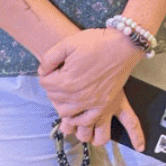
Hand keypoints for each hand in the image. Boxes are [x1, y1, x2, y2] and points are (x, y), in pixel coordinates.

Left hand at [37, 28, 144, 148]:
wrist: (123, 45)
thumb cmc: (97, 42)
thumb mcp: (68, 43)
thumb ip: (50, 57)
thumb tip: (43, 71)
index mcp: (67, 81)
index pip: (44, 83)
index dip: (46, 73)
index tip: (52, 68)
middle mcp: (77, 97)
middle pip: (54, 99)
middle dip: (53, 89)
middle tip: (59, 78)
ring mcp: (92, 104)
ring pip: (67, 115)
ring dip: (64, 107)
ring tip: (67, 96)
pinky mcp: (104, 106)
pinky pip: (88, 123)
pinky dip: (81, 121)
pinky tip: (79, 114)